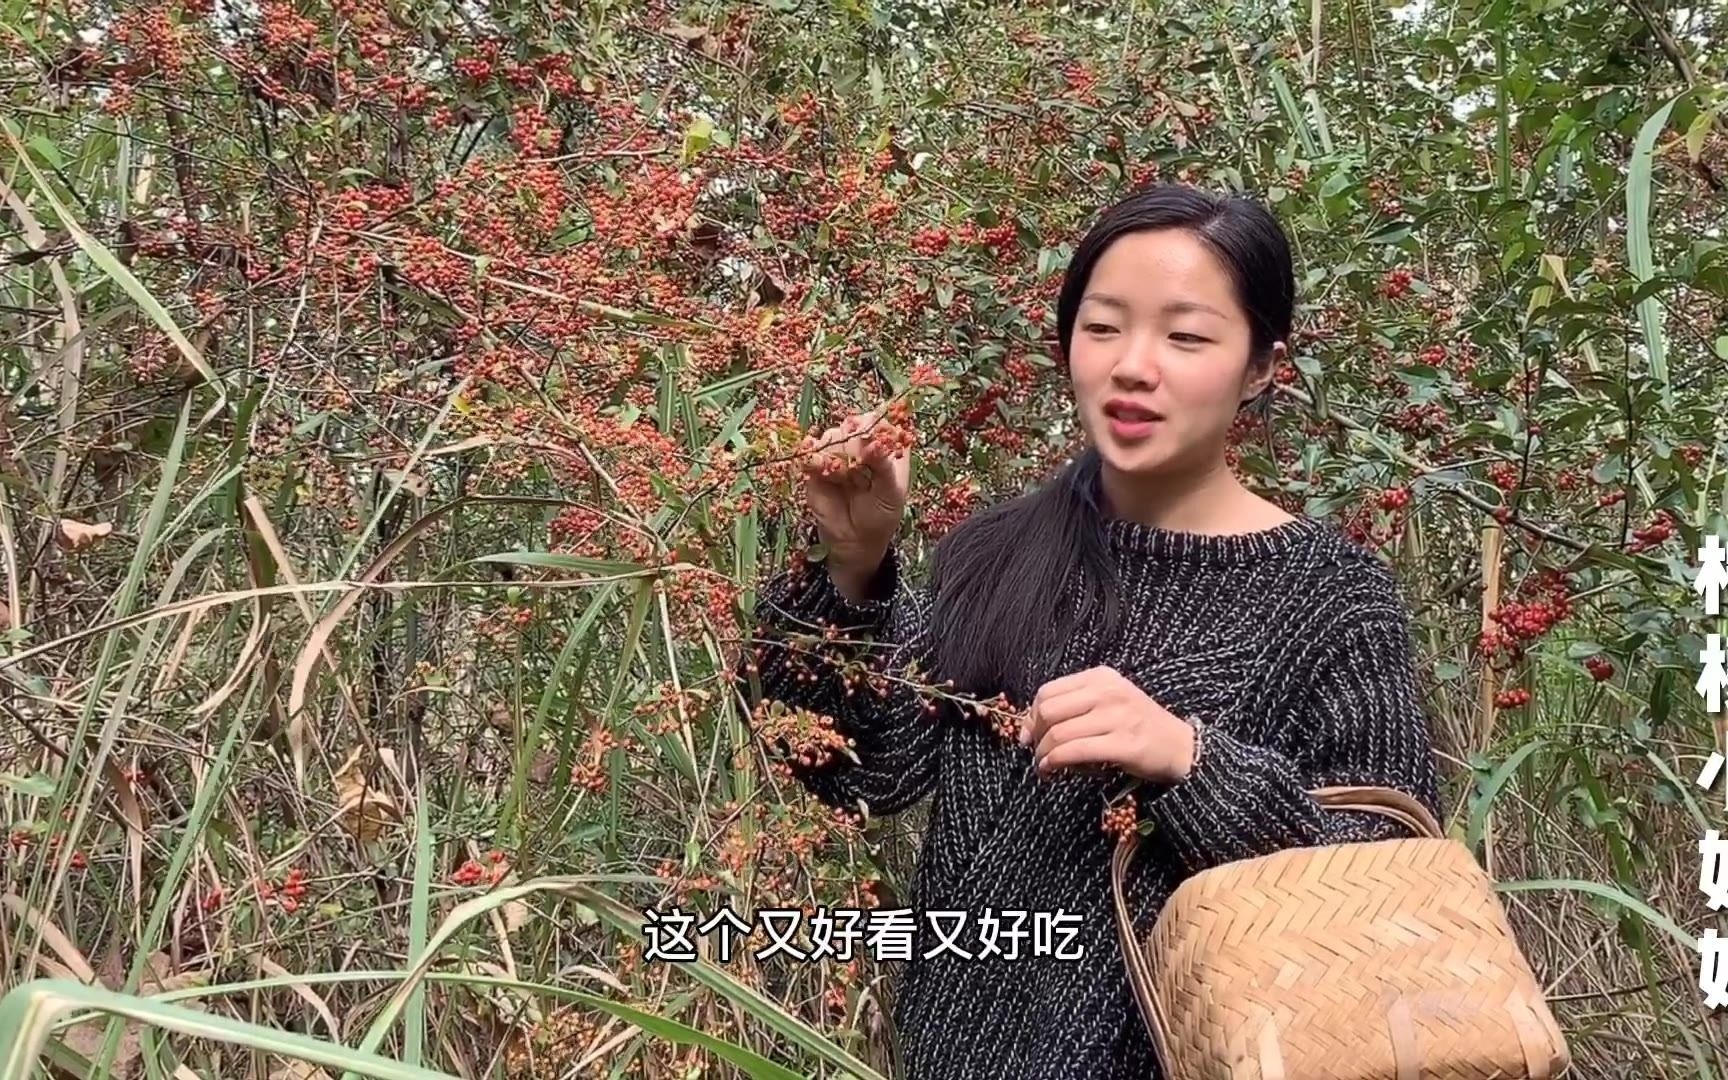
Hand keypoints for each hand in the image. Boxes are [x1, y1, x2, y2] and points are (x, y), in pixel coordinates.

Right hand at [800, 404, 911, 598]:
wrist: (855, 540)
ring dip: (837, 457)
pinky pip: (810, 452)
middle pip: (853, 424)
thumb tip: (871, 443)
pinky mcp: (815, 465)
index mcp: (885, 444)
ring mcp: (837, 452)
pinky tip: (823, 472)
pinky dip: (814, 460)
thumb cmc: (880, 513)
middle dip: (855, 446)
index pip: (880, 421)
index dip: (874, 428)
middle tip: (860, 472)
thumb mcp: (891, 492)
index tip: (872, 447)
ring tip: (845, 480)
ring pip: (832, 437)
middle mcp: (860, 443)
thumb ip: (884, 466)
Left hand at [1018, 666, 1196, 783]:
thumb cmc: (1138, 726)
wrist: (1180, 746)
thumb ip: (1075, 706)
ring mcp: (1118, 717)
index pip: (1049, 692)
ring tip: (1043, 767)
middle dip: (1034, 736)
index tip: (1028, 736)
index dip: (1031, 716)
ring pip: (1059, 734)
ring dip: (1043, 755)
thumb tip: (1029, 727)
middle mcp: (1109, 692)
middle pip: (1049, 711)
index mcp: (1101, 677)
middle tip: (1036, 753)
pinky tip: (1051, 771)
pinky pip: (1075, 752)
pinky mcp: (1124, 744)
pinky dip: (1055, 763)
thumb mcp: (1109, 703)